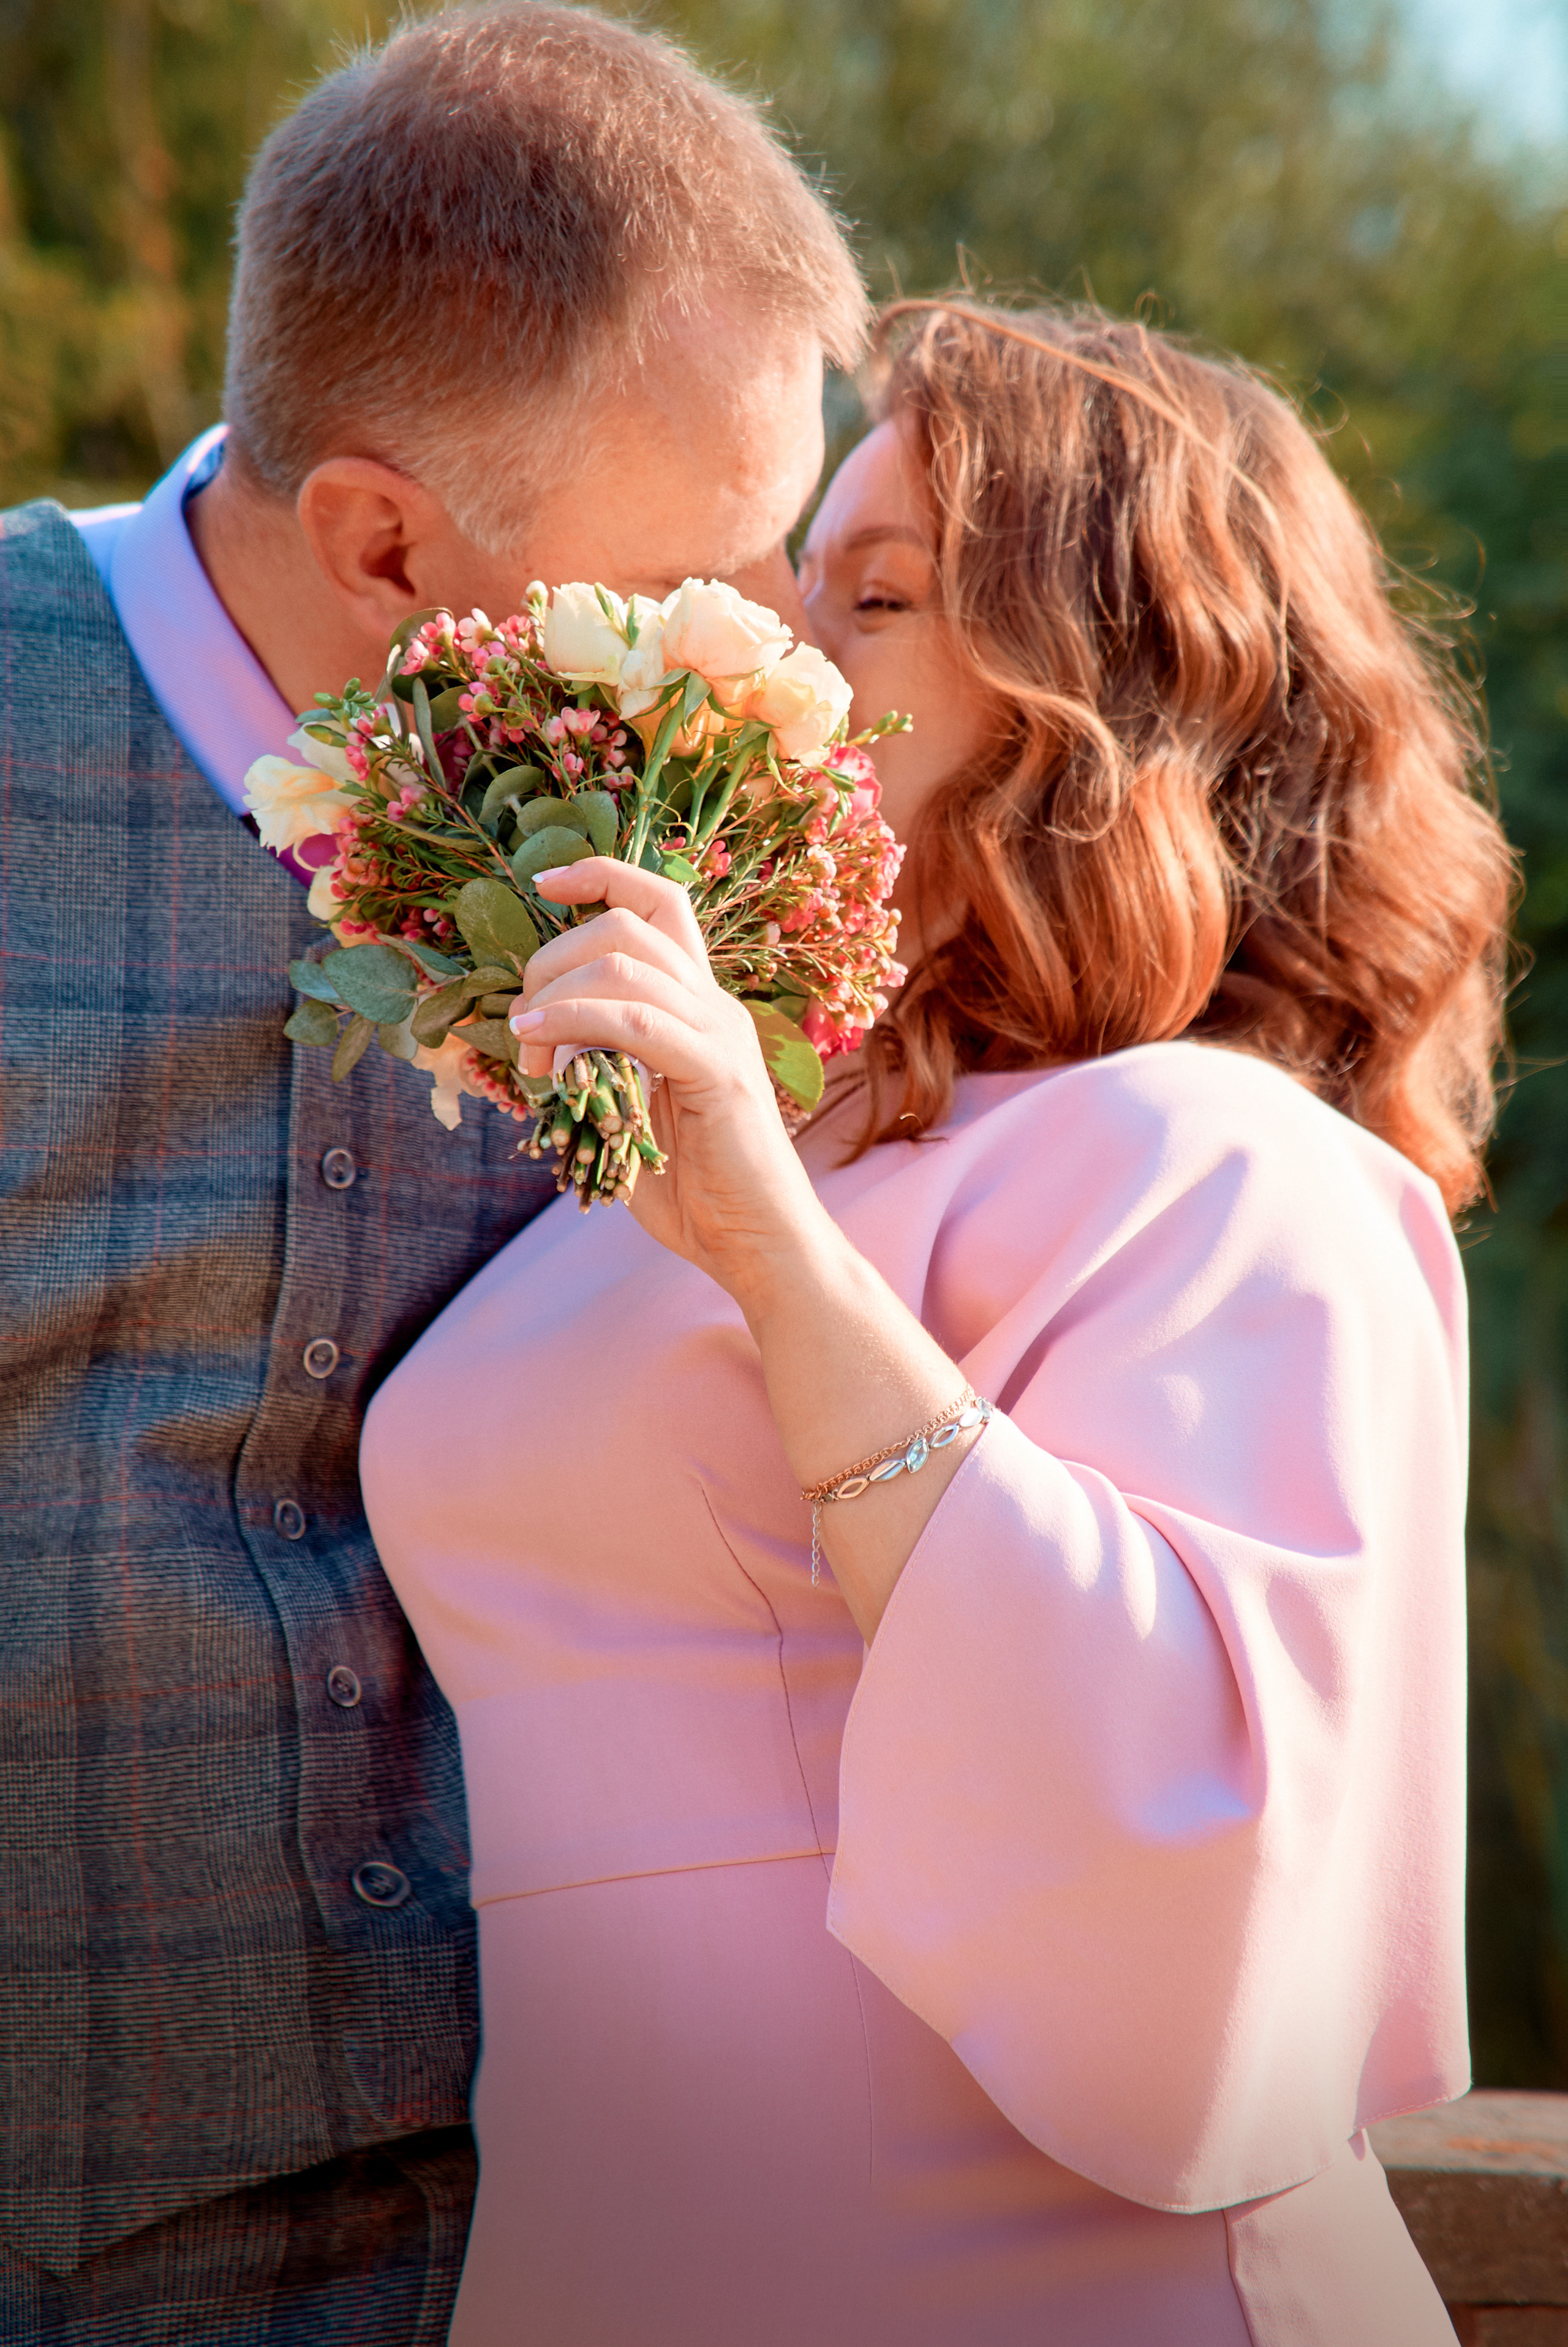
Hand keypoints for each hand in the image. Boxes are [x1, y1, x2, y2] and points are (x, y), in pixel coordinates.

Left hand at [510, 859, 833, 1300]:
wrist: (759, 1243)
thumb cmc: (693, 1188)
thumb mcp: (627, 1110)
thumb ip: (593, 1065)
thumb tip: (532, 1041)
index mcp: (698, 1005)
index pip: (661, 902)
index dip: (603, 875)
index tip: (545, 883)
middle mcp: (715, 1006)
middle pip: (628, 926)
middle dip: (553, 957)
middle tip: (522, 1020)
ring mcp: (721, 1035)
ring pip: (627, 966)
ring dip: (556, 995)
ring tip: (528, 1045)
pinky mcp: (717, 1074)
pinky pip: (638, 1022)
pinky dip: (577, 1021)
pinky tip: (542, 1045)